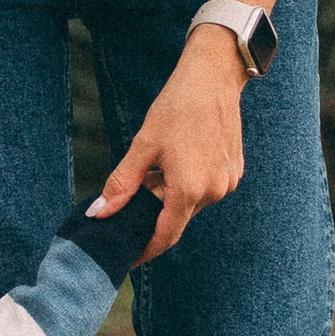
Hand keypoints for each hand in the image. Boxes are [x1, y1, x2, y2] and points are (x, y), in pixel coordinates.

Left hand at [90, 28, 247, 264]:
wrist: (213, 78)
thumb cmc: (176, 108)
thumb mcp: (142, 146)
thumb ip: (122, 184)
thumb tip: (99, 213)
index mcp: (188, 190)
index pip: (165, 236)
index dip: (145, 250)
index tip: (128, 257)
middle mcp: (213, 192)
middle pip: (177, 218)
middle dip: (155, 211)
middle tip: (137, 190)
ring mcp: (227, 182)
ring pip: (192, 203)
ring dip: (172, 195)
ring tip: (160, 165)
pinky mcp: (235, 171)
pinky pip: (207, 188)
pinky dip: (189, 183)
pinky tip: (180, 157)